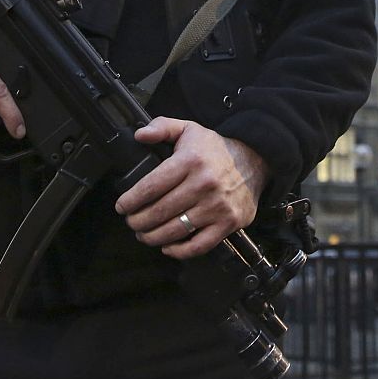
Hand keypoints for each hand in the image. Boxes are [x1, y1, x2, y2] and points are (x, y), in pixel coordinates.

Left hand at [115, 117, 267, 259]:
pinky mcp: (228, 223)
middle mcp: (204, 184)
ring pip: (175, 230)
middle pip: (160, 211)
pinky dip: (179, 251)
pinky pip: (199, 245)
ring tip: (144, 235)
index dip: (131, 200)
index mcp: (190, 161)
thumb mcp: (189, 129)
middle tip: (131, 222)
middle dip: (138, 221)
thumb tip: (139, 135)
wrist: (256, 160)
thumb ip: (162, 127)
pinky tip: (168, 247)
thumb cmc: (215, 149)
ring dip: (153, 237)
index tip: (121, 206)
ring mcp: (217, 206)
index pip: (151, 186)